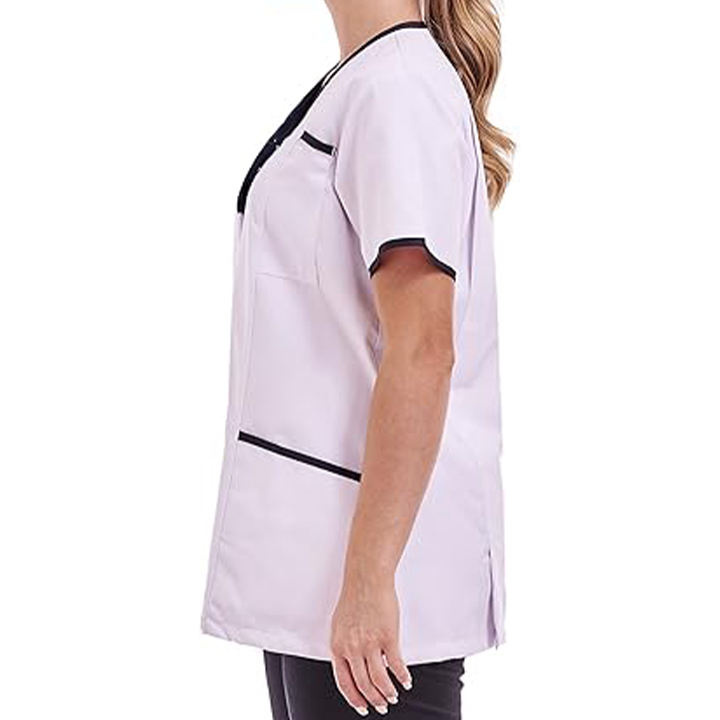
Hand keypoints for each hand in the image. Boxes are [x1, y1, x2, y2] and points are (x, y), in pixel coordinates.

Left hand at [330, 574, 411, 715]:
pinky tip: (406, 681)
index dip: (354, 699)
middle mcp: (353, 649)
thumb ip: (344, 646)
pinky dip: (402, 677)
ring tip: (393, 696)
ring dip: (388, 693)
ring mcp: (371, 644)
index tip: (363, 707)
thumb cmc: (354, 597)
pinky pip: (396, 665)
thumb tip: (350, 664)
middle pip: (364, 685)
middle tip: (382, 706)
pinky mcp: (388, 637)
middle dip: (374, 700)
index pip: (344, 683)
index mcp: (338, 647)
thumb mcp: (340, 625)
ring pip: (379, 680)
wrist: (367, 579)